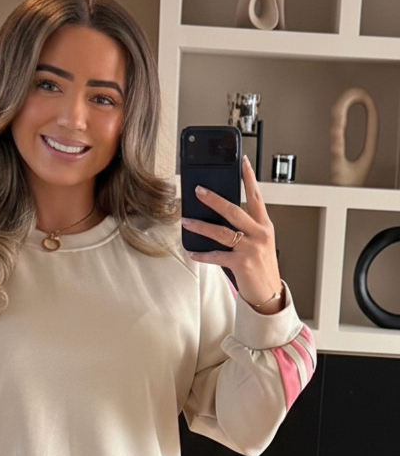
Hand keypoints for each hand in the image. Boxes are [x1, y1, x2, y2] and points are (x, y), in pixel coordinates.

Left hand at [181, 154, 283, 310]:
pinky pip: (217, 256)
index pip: (257, 196)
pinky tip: (192, 251)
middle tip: (198, 190)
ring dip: (201, 226)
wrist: (269, 294)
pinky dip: (202, 255)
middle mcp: (259, 234)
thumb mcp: (259, 243)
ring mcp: (251, 248)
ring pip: (222, 232)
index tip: (242, 161)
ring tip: (186, 220)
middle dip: (214, 199)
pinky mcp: (242, 264)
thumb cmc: (262, 268)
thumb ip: (244, 229)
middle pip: (234, 210)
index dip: (249, 178)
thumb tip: (218, 218)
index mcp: (264, 225)